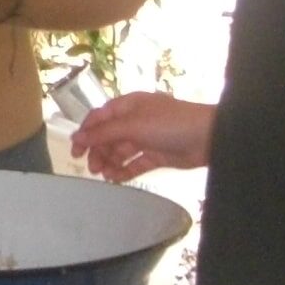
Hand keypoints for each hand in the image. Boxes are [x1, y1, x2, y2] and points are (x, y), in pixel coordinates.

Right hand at [69, 93, 214, 181]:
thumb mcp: (133, 125)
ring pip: (120, 152)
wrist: (209, 138)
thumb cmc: (170, 124)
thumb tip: (77, 137)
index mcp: (129, 106)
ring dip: (110, 163)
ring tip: (106, 175)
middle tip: (92, 169)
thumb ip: (103, 133)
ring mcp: (147, 139)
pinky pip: (135, 164)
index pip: (99, 118)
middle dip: (98, 152)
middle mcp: (136, 121)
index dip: (86, 133)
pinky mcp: (157, 156)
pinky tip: (116, 179)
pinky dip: (124, 171)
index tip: (75, 152)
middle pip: (108, 137)